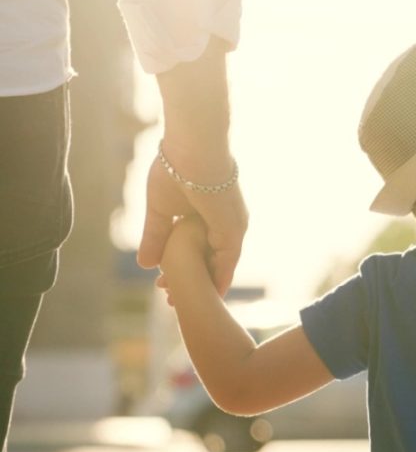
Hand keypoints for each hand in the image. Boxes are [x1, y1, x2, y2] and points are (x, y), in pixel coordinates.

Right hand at [137, 146, 247, 295]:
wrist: (192, 148)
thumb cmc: (175, 168)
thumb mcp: (160, 210)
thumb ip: (155, 237)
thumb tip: (145, 265)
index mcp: (211, 215)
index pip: (200, 248)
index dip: (182, 267)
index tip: (162, 284)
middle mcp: (227, 223)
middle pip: (209, 261)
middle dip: (190, 282)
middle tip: (167, 301)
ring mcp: (233, 228)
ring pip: (218, 265)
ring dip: (201, 286)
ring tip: (178, 303)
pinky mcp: (234, 231)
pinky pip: (226, 264)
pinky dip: (214, 281)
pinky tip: (205, 297)